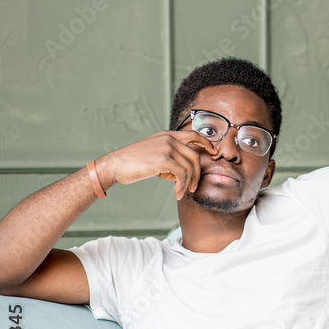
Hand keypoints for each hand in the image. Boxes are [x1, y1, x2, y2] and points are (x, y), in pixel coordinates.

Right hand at [96, 130, 217, 199]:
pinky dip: (181, 185)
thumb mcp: (154, 154)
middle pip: (195, 155)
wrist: (114, 165)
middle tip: (194, 186)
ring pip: (190, 166)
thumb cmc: (133, 163)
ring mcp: (167, 147)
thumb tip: (183, 173)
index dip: (206, 143)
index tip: (214, 153)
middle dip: (198, 173)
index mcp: (167, 135)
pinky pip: (182, 174)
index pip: (193, 135)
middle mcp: (169, 138)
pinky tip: (176, 192)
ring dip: (188, 183)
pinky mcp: (163, 158)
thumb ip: (170, 158)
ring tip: (182, 192)